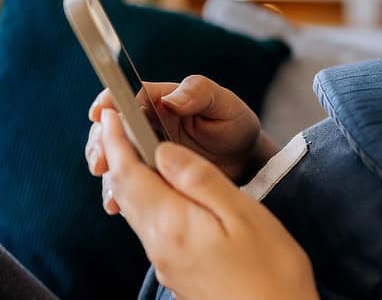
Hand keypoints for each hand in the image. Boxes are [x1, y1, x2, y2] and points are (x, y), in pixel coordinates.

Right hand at [85, 75, 279, 183]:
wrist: (245, 162)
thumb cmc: (234, 125)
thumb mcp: (224, 104)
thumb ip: (198, 93)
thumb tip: (170, 100)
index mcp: (159, 99)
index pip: (125, 95)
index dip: (109, 102)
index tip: (99, 112)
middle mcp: (145, 124)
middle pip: (110, 128)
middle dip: (100, 142)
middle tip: (101, 160)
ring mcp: (143, 150)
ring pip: (112, 156)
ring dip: (106, 170)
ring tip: (110, 183)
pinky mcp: (148, 174)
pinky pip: (126, 182)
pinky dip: (118, 192)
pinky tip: (117, 205)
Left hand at [99, 108, 317, 299]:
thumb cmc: (271, 269)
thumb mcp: (243, 213)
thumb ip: (200, 179)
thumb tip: (164, 151)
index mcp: (172, 224)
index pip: (129, 172)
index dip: (116, 139)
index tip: (110, 111)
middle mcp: (158, 244)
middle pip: (124, 191)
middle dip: (116, 154)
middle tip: (116, 122)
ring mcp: (164, 260)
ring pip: (134, 209)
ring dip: (129, 176)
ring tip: (135, 149)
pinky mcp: (175, 270)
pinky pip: (149, 226)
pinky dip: (146, 198)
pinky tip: (163, 191)